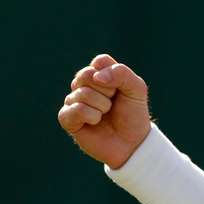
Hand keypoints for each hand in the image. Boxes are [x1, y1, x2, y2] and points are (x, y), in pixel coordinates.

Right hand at [57, 53, 150, 168]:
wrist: (131, 142)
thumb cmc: (133, 113)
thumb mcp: (137, 89)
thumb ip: (121, 74)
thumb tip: (97, 76)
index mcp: (100, 74)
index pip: (99, 61)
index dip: (112, 75)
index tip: (120, 89)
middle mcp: (84, 85)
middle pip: (86, 74)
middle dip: (107, 91)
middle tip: (113, 103)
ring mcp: (73, 101)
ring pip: (82, 93)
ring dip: (102, 106)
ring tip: (105, 114)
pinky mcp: (67, 118)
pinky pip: (75, 110)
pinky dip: (91, 116)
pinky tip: (95, 121)